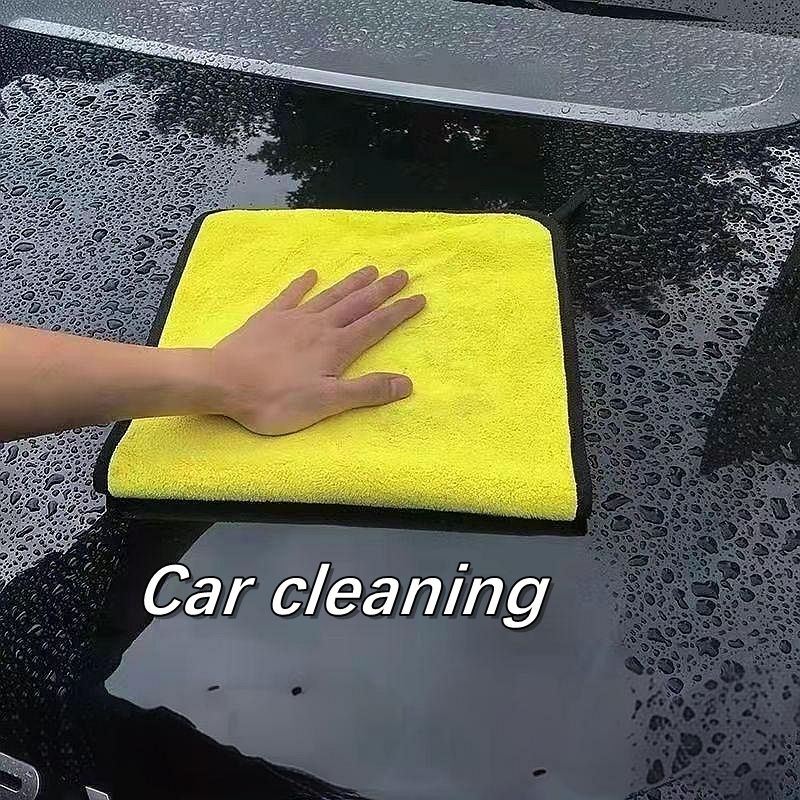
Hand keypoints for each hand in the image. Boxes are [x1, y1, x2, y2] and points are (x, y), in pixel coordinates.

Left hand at [208, 266, 425, 434]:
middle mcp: (319, 326)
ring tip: (370, 268)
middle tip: (402, 274)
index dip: (399, 312)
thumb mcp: (327, 403)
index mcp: (336, 347)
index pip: (375, 326)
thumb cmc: (275, 400)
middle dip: (381, 290)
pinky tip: (310, 274)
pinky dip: (302, 284)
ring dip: (351, 282)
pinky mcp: (268, 318)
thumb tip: (407, 383)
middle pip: (357, 304)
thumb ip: (366, 391)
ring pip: (330, 295)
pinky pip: (290, 296)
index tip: (418, 298)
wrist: (222, 382)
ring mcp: (293, 319)